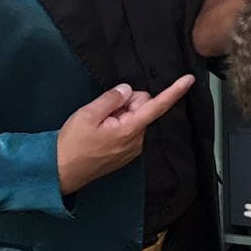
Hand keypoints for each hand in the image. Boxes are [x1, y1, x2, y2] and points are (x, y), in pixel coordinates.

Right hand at [57, 77, 193, 193]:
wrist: (62, 171)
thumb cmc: (73, 144)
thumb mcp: (88, 114)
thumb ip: (111, 99)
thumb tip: (127, 90)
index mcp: (130, 129)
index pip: (157, 106)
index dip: (174, 91)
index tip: (189, 80)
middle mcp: (137, 140)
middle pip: (142, 107)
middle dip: (127, 102)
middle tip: (103, 111)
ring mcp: (133, 149)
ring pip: (135, 118)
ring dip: (120, 114)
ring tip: (98, 124)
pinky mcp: (126, 153)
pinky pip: (129, 129)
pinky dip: (118, 124)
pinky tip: (101, 132)